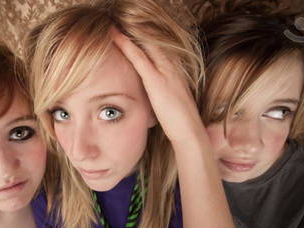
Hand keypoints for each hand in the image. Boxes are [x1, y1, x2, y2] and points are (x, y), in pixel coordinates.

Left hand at [112, 29, 203, 144]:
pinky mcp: (156, 80)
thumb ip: (163, 93)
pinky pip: (139, 57)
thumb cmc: (180, 121)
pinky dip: (126, 45)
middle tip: (119, 21)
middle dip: (137, 30)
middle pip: (152, 41)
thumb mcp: (171, 102)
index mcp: (176, 70)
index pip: (159, 48)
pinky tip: (116, 37)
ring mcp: (165, 71)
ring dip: (129, 34)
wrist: (189, 131)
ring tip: (114, 25)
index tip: (131, 32)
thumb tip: (154, 94)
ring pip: (145, 45)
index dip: (144, 39)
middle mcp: (172, 66)